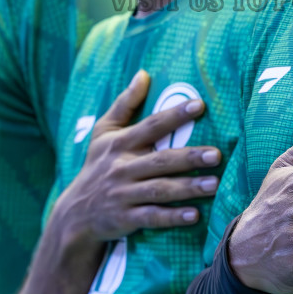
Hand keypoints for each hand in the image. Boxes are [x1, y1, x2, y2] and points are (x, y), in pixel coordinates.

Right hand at [48, 70, 223, 248]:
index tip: (200, 105)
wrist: (75, 213)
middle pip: (160, 161)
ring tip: (215, 183)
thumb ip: (124, 104)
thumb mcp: (102, 133)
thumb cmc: (97, 165)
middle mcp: (121, 168)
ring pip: (159, 190)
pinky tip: (194, 215)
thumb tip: (143, 74)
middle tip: (217, 154)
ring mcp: (123, 194)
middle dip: (189, 157)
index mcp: (119, 143)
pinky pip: (152, 217)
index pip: (151, 126)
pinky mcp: (125, 219)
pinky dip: (172, 217)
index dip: (174, 115)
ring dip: (187, 188)